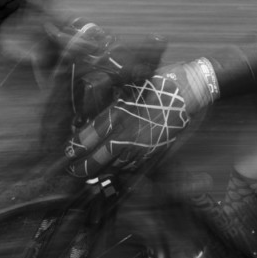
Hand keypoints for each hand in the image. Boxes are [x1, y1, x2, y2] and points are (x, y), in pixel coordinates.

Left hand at [67, 58, 219, 177]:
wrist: (188, 91)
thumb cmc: (158, 82)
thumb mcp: (129, 82)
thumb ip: (109, 91)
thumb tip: (90, 94)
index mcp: (121, 114)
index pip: (92, 134)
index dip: (77, 145)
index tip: (68, 150)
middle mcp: (130, 133)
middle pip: (101, 156)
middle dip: (84, 166)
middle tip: (72, 170)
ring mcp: (144, 145)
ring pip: (116, 165)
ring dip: (101, 171)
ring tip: (88, 175)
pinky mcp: (155, 151)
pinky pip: (134, 167)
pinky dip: (121, 171)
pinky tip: (113, 172)